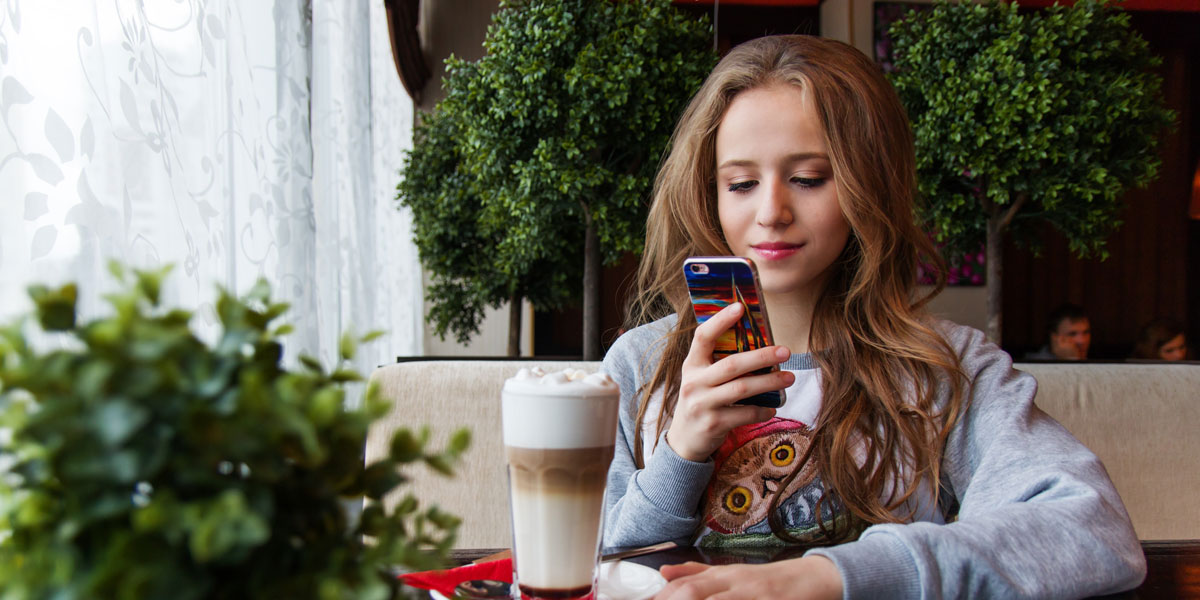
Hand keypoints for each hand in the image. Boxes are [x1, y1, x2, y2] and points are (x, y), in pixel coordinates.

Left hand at [654, 556, 842, 599]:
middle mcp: (737, 583)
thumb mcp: (733, 574)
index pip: (686, 584)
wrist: (813, 578)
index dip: (664, 595)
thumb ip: (699, 573)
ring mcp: (755, 595)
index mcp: (725, 575)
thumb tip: (664, 572)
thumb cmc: (769, 581)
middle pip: (696, 591)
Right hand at [666, 302, 793, 461]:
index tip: (740, 307)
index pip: (703, 337)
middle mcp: (694, 382)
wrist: (684, 440)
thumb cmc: (701, 400)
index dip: (721, 321)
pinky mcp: (713, 424)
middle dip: (762, 356)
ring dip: (769, 382)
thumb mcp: (701, 378)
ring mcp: (702, 404)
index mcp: (691, 365)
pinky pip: (745, 414)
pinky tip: (773, 408)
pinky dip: (763, 410)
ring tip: (789, 378)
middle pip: (732, 364)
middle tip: (785, 351)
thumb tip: (757, 343)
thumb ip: (718, 362)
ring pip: (742, 389)